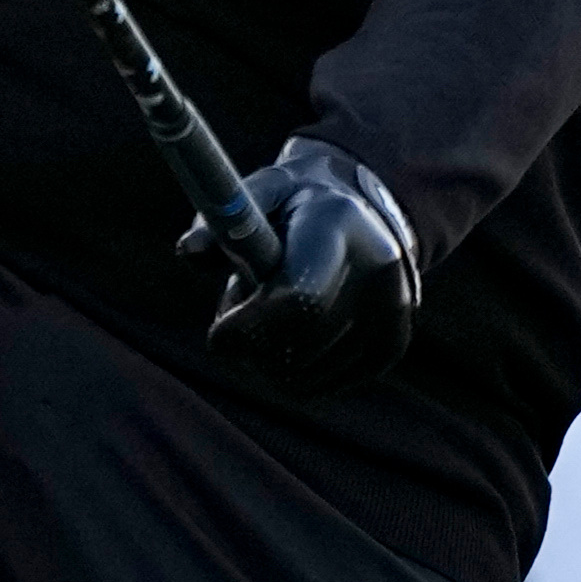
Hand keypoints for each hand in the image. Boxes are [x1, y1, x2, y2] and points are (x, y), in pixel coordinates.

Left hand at [191, 140, 421, 383]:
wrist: (366, 214)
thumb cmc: (295, 205)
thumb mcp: (259, 194)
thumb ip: (223, 219)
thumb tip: (189, 251)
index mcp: (338, 227)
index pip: (298, 300)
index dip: (250, 328)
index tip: (218, 336)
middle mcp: (376, 273)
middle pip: (296, 347)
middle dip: (250, 345)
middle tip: (236, 321)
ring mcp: (390, 314)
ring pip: (301, 376)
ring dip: (265, 360)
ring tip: (267, 316)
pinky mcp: (391, 345)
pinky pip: (317, 387)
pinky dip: (289, 371)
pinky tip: (292, 334)